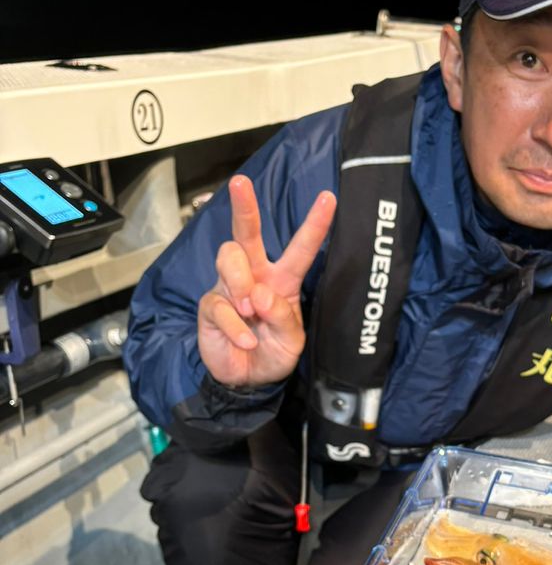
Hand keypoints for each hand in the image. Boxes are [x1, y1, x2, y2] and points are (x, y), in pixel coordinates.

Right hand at [198, 175, 336, 386]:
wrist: (246, 380)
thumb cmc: (272, 353)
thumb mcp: (291, 341)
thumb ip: (282, 317)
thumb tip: (260, 294)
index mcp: (282, 280)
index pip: (300, 249)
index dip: (314, 224)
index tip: (328, 197)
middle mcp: (254, 275)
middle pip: (247, 234)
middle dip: (244, 207)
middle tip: (240, 183)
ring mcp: (229, 288)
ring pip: (229, 258)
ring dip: (241, 282)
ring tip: (251, 310)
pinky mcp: (211, 306)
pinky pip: (219, 304)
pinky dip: (235, 326)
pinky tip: (245, 340)